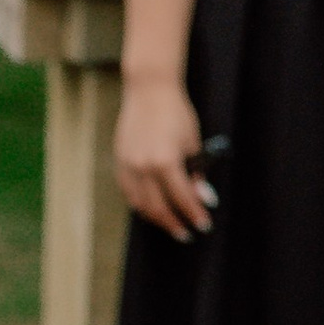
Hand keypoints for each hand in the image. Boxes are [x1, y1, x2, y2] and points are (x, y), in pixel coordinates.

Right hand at [112, 70, 212, 239]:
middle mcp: (144, 167)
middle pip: (159, 208)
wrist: (149, 91)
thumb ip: (195, 173)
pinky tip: (152, 208)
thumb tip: (202, 197)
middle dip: (174, 223)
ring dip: (157, 218)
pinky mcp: (120, 162)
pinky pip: (129, 192)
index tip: (204, 224)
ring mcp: (128, 166)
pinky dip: (141, 204)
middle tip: (186, 233)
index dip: (194, 214)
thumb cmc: (175, 113)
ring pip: (141, 204)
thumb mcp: (193, 142)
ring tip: (170, 224)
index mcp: (165, 161)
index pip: (182, 198)